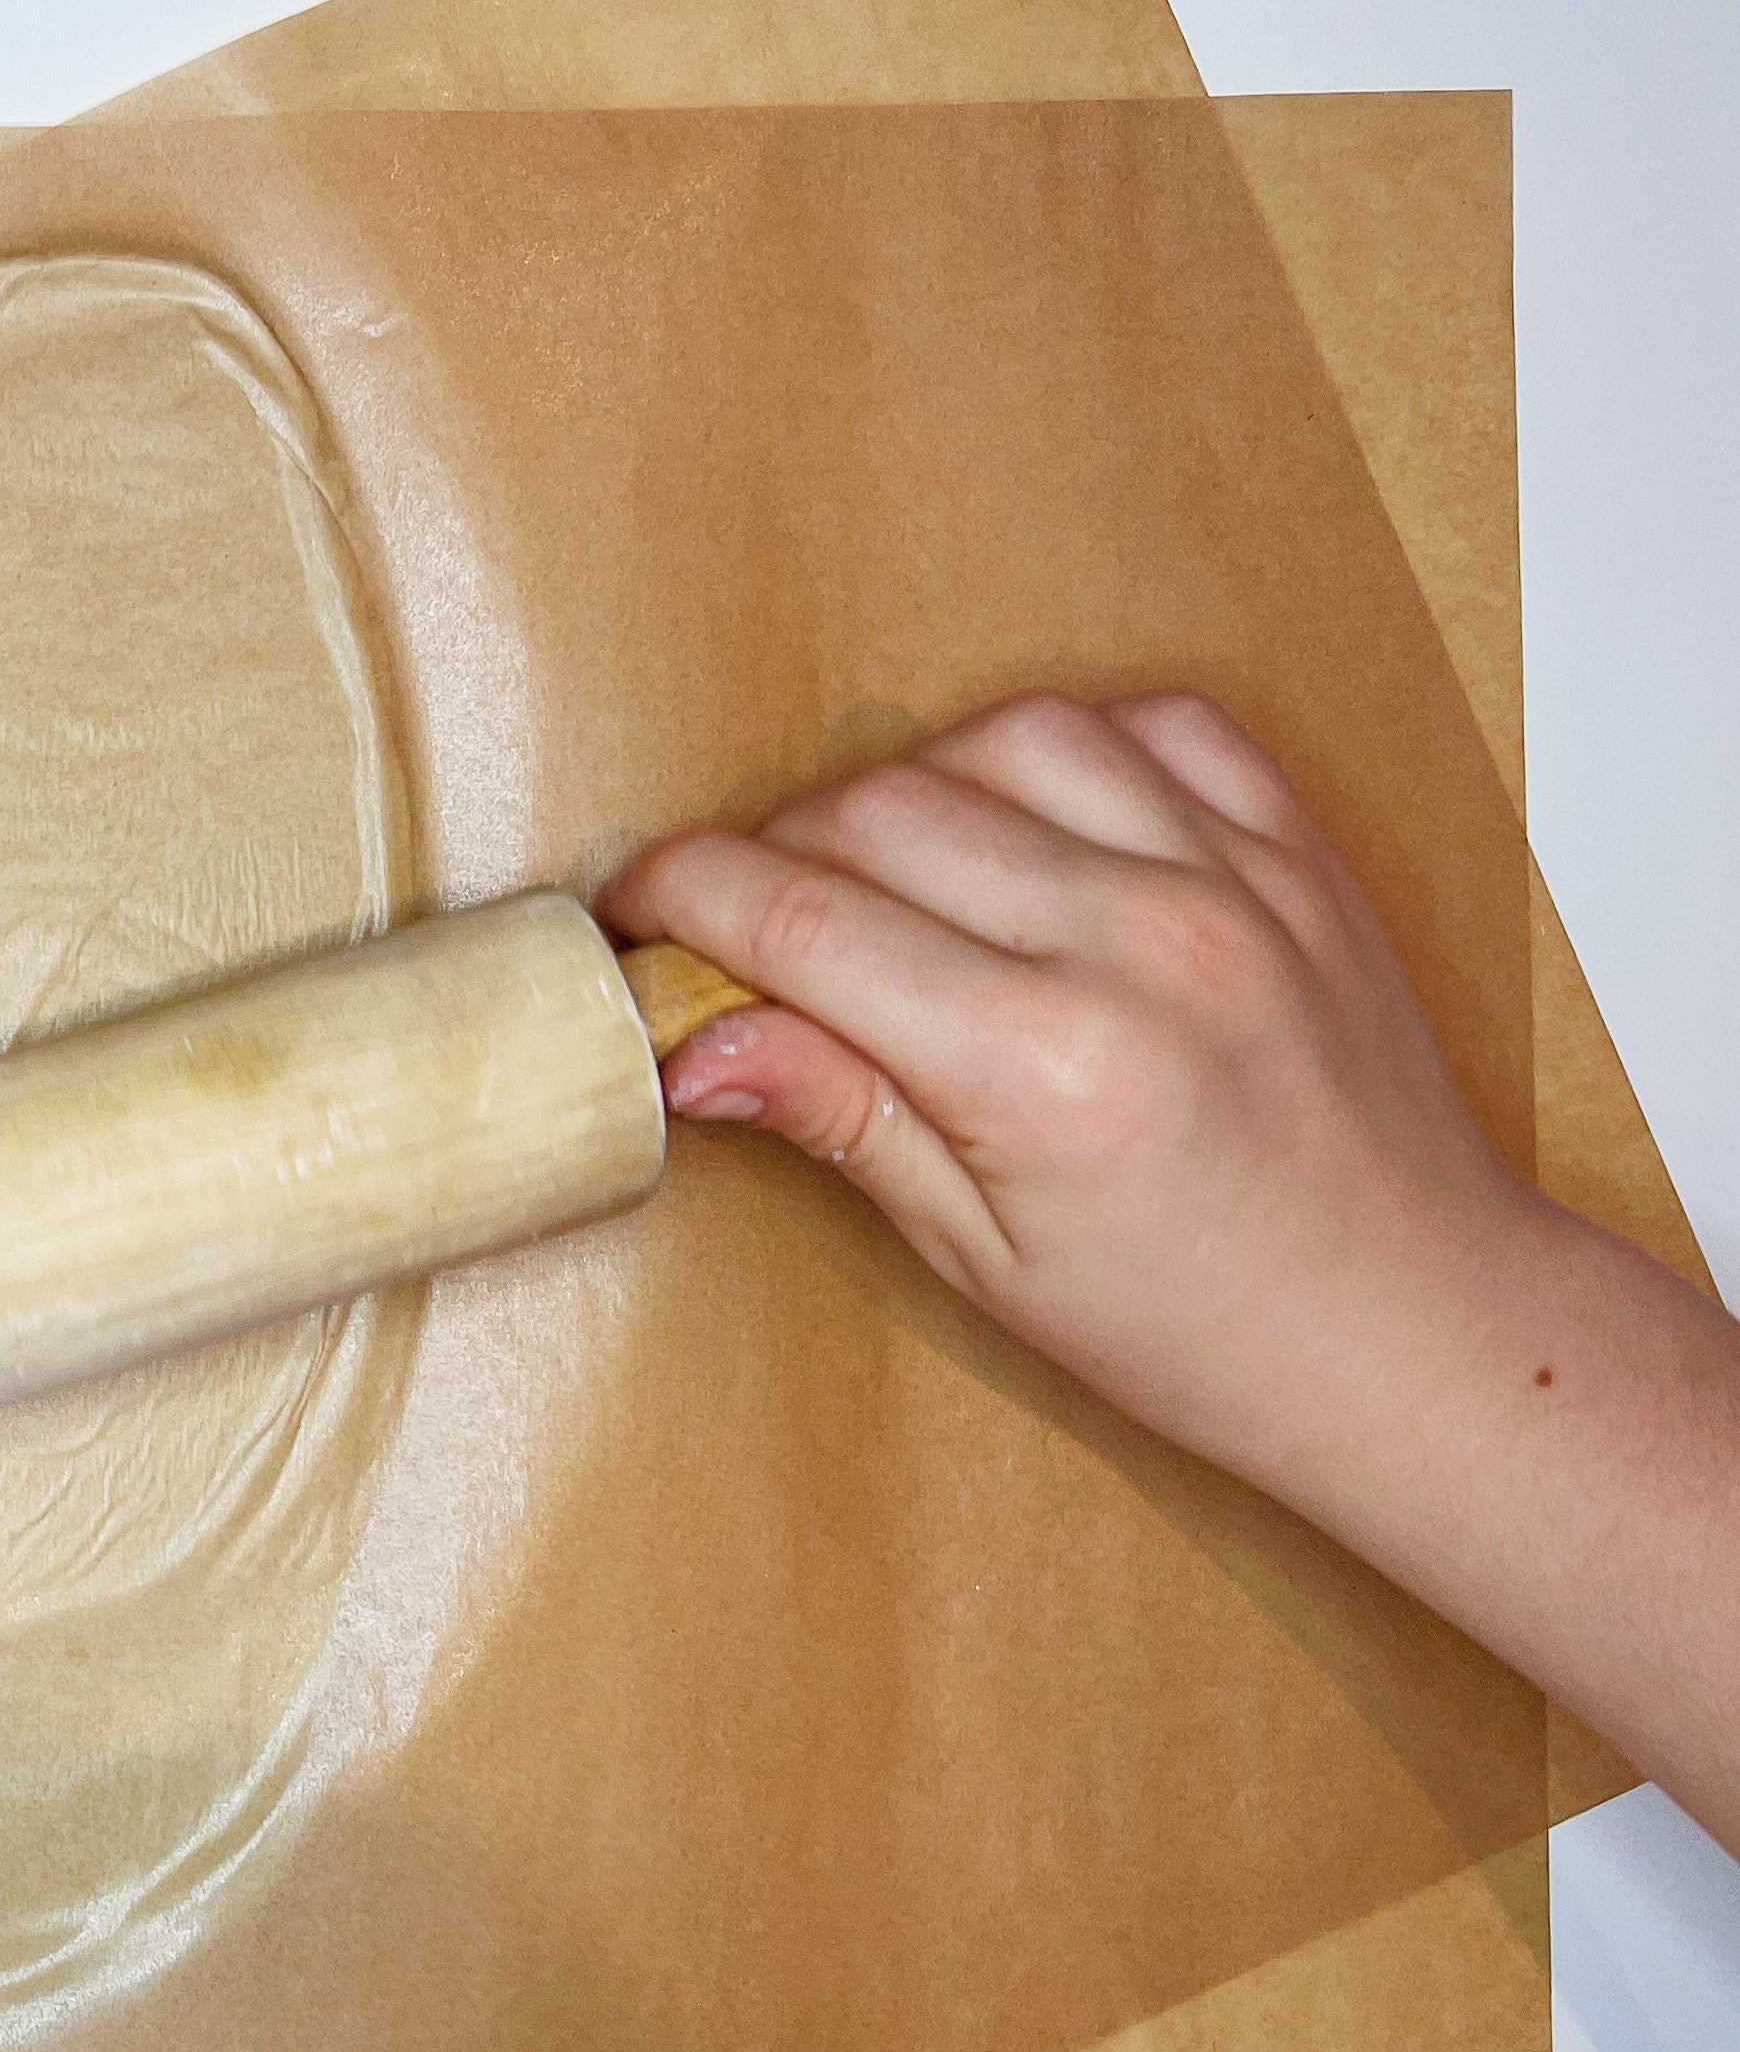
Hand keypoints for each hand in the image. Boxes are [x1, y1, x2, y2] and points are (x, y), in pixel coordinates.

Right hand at [605, 690, 1739, 1843]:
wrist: (1417, 1329)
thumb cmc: (1201, 1327)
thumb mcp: (980, 1257)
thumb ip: (841, 1112)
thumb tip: (690, 1040)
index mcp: (1044, 1068)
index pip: (799, 918)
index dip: (680, 895)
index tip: (633, 909)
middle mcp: (1140, 945)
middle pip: (877, 813)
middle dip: (777, 856)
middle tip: (754, 931)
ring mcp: (1232, 882)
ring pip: (1000, 738)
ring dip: (916, 792)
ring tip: (899, 882)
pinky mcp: (1295, 853)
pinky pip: (1152, 722)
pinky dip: (1067, 748)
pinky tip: (1034, 825)